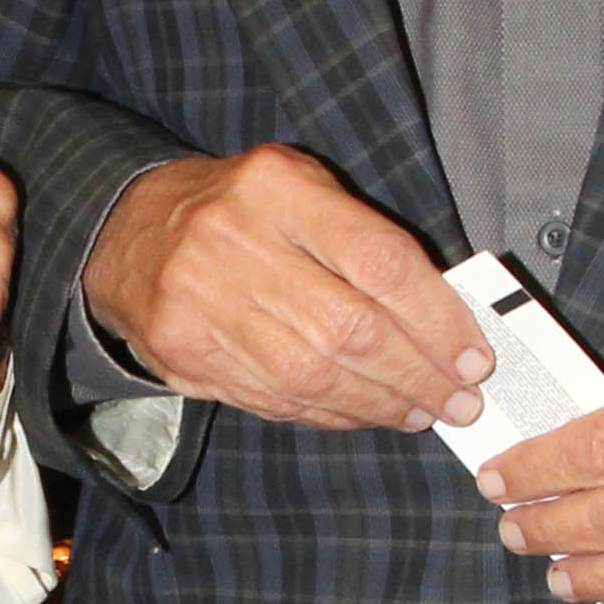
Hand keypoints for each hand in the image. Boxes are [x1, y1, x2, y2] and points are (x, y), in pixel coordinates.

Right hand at [77, 147, 489, 434]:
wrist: (130, 233)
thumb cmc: (240, 209)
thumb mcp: (302, 188)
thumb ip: (366, 240)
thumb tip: (442, 318)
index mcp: (277, 188)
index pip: (378, 261)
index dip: (436, 319)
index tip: (473, 357)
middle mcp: (235, 243)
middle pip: (350, 331)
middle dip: (418, 376)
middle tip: (459, 400)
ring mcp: (203, 304)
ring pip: (314, 377)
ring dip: (381, 405)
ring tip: (423, 411)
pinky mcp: (186, 354)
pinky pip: (277, 400)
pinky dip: (334, 415)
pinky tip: (368, 413)